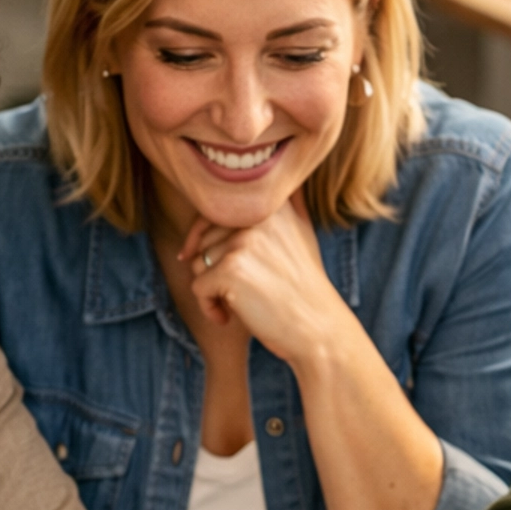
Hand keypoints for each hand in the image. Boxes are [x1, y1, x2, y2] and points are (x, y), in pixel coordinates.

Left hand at [178, 193, 343, 366]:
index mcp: (270, 205)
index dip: (199, 235)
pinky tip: (228, 318)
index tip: (191, 254)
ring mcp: (243, 242)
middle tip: (232, 291)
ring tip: (236, 305)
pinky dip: (209, 308)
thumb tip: (278, 181)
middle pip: (203, 239)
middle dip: (209, 268)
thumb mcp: (302, 233)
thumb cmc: (305, 287)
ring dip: (210, 290)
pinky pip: (198, 288)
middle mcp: (257, 217)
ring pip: (198, 263)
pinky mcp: (231, 270)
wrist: (319, 328)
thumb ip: (285, 206)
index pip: (213, 210)